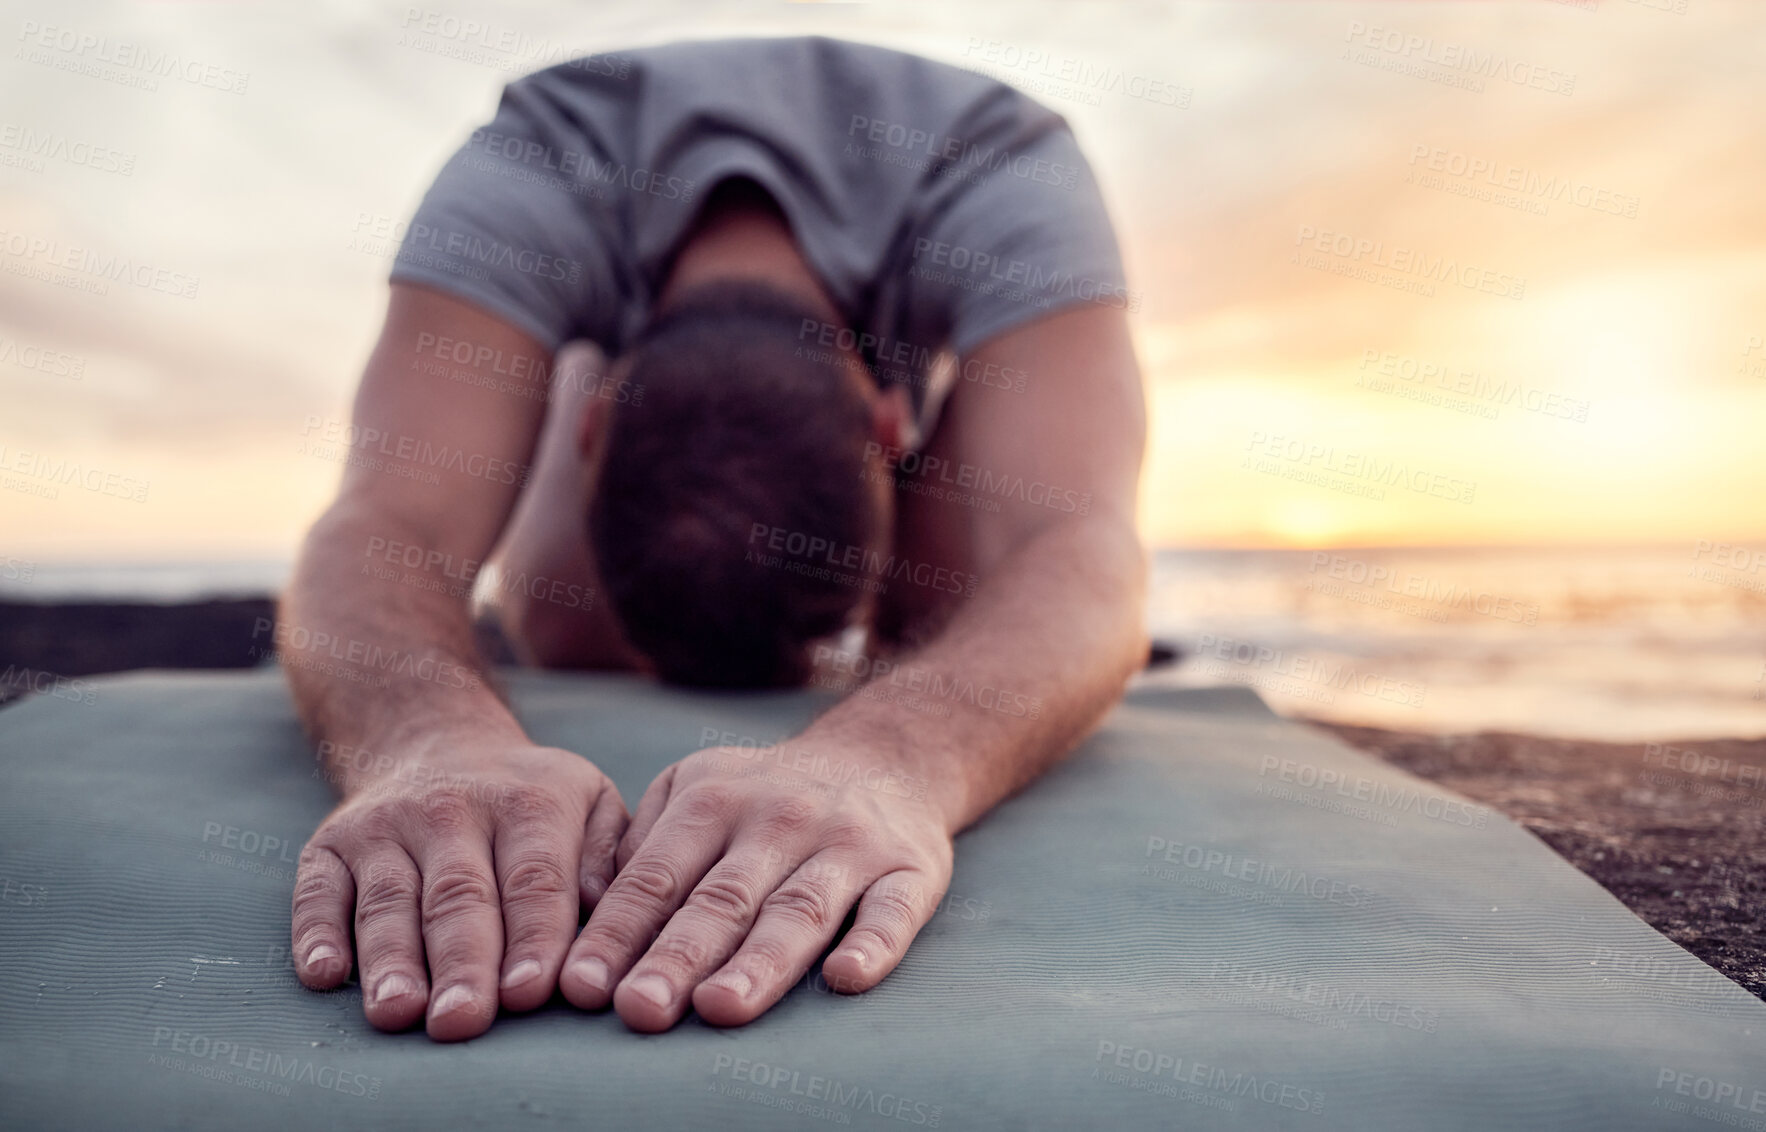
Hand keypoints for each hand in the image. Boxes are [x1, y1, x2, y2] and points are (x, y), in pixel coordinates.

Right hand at [291, 743, 626, 1040]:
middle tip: (463, 1021)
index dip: (532, 937)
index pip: (534, 880)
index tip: (531, 995)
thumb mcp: (590, 802)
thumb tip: (609, 907)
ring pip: (388, 900)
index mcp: (528, 804)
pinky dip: (317, 933)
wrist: (437, 741)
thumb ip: (608, 855)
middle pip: (458, 896)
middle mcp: (452, 810)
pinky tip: (325, 976)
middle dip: (462, 963)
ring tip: (398, 1013)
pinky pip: (318, 891)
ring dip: (391, 959)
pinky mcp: (330, 846)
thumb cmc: (532, 800)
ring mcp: (384, 827)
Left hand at [558, 742, 954, 1031]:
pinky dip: (874, 944)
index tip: (581, 987)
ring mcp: (847, 844)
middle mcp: (780, 819)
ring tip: (721, 1007)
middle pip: (723, 899)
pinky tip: (848, 978)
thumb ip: (641, 845)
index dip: (617, 932)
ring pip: (799, 910)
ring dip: (761, 961)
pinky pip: (894, 910)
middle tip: (639, 1010)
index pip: (657, 876)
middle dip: (678, 957)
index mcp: (714, 800)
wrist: (883, 758)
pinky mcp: (909, 869)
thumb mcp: (692, 788)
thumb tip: (586, 911)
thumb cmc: (762, 796)